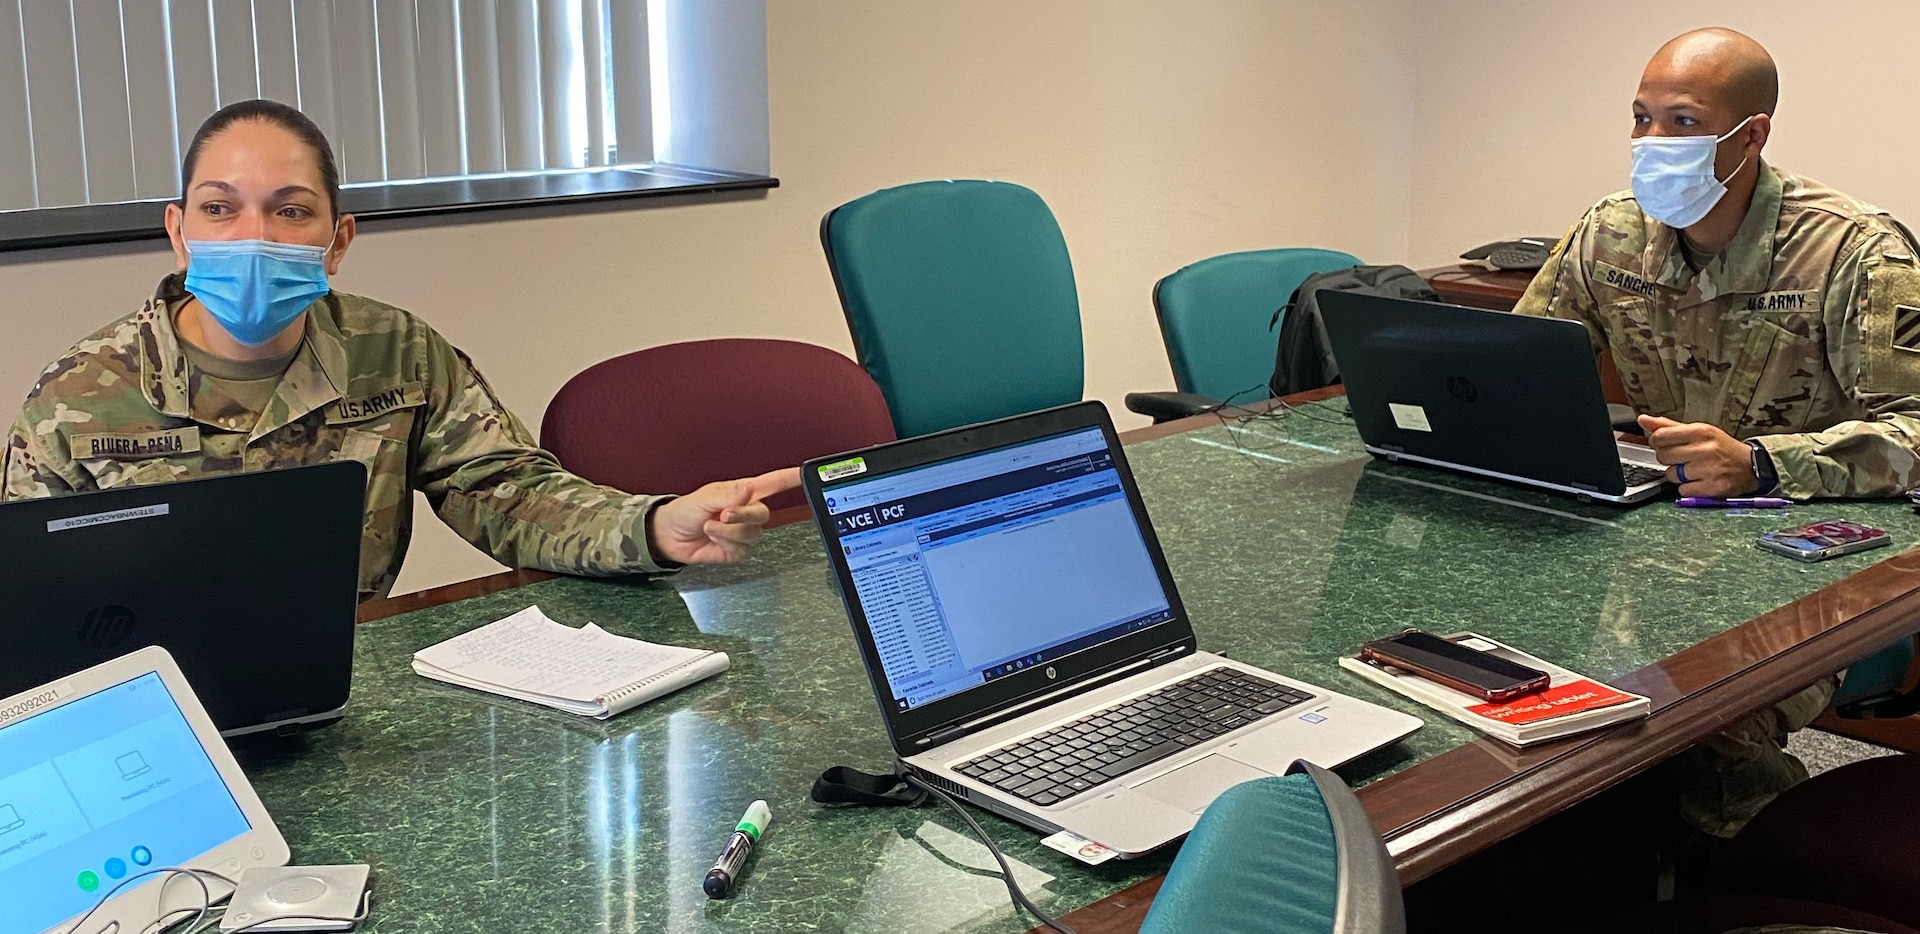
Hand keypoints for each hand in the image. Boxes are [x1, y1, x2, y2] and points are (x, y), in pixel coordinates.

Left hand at [646, 467, 801, 564]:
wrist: (669, 536)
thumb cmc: (685, 511)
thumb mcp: (703, 497)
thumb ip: (728, 495)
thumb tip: (748, 490)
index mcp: (742, 493)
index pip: (773, 483)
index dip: (791, 478)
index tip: (805, 473)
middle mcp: (747, 512)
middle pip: (763, 514)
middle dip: (743, 516)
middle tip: (723, 515)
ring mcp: (743, 532)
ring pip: (752, 534)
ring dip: (728, 532)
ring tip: (709, 527)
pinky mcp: (736, 550)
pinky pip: (742, 549)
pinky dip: (725, 544)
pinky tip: (713, 539)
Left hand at [1637, 415, 1757, 496]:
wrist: (1751, 466)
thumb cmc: (1720, 448)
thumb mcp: (1698, 431)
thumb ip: (1668, 426)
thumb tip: (1643, 420)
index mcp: (1701, 431)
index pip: (1660, 436)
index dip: (1657, 442)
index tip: (1664, 444)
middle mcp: (1706, 449)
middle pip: (1663, 456)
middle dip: (1669, 459)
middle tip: (1683, 458)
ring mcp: (1710, 469)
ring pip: (1671, 475)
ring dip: (1679, 475)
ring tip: (1694, 469)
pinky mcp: (1713, 487)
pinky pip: (1683, 490)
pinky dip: (1688, 488)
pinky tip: (1700, 480)